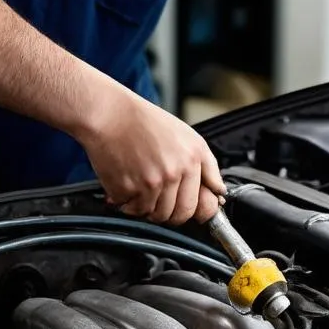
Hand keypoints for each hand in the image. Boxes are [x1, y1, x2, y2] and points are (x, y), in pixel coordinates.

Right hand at [77, 87, 225, 224]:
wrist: (109, 114)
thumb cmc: (143, 122)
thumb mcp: (186, 136)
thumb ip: (207, 166)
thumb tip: (219, 193)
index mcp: (192, 159)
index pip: (198, 205)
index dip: (190, 212)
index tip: (185, 213)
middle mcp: (174, 171)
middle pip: (177, 215)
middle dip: (168, 214)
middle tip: (157, 200)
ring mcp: (151, 182)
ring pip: (154, 215)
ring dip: (146, 207)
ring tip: (139, 186)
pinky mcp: (128, 188)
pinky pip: (132, 210)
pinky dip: (127, 202)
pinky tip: (125, 183)